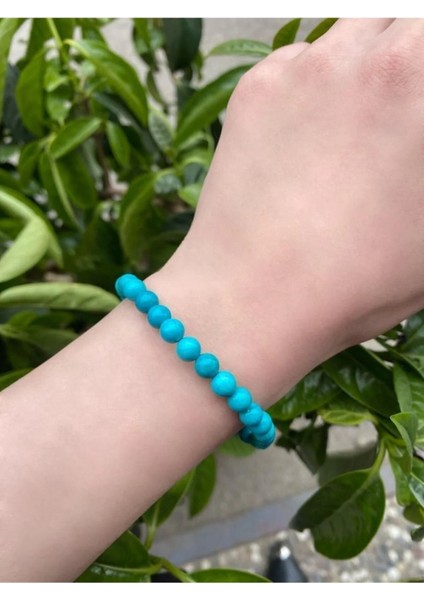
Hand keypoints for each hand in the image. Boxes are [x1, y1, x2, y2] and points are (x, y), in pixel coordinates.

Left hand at [150, 19, 423, 403]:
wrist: (252, 297)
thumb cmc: (358, 279)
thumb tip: (412, 144)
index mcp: (416, 79)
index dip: (422, 86)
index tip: (413, 126)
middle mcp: (359, 56)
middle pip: (403, 28)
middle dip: (411, 63)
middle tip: (401, 115)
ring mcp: (300, 68)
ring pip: (353, 33)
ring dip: (369, 62)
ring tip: (363, 120)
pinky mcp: (255, 89)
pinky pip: (299, 63)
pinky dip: (315, 84)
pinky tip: (308, 137)